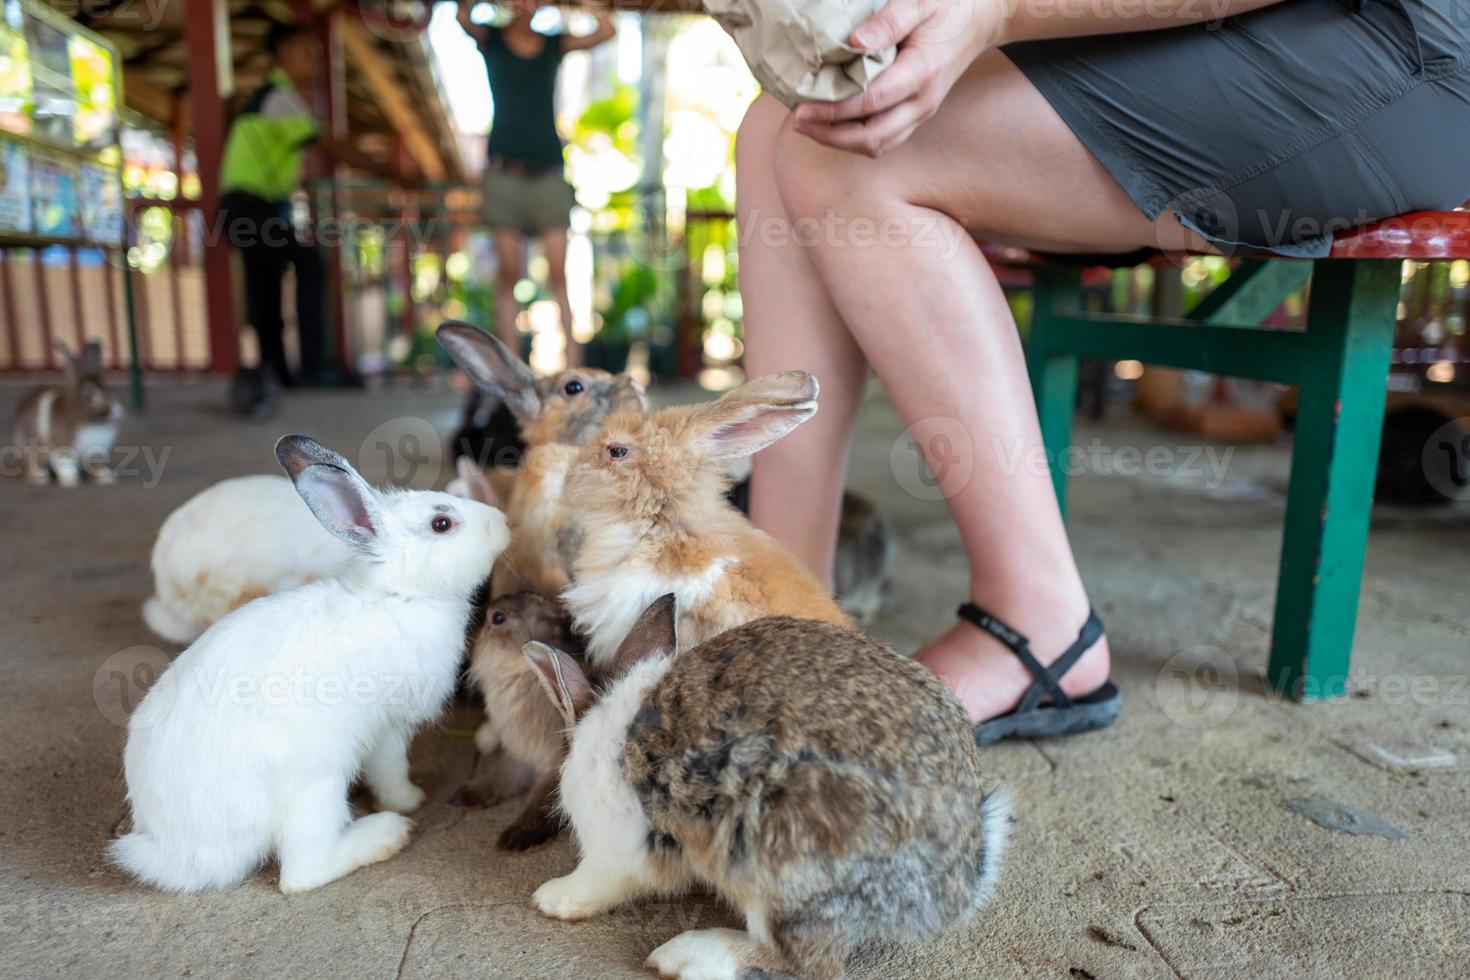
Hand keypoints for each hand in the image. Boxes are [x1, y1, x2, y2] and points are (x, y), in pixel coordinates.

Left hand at [792, 0, 1004, 156]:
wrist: (981, 21)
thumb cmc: (948, 7)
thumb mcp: (920, 1)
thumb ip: (888, 20)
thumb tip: (853, 42)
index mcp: (921, 73)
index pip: (871, 102)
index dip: (834, 110)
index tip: (802, 107)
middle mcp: (923, 102)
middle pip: (871, 135)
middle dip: (830, 134)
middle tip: (797, 122)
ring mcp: (922, 113)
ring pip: (877, 144)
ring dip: (840, 141)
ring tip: (808, 126)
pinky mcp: (917, 116)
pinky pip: (884, 140)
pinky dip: (855, 139)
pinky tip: (832, 126)